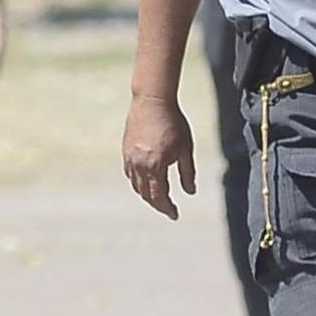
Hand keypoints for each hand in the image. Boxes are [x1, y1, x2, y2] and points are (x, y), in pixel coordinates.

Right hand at [122, 93, 195, 219]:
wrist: (153, 100)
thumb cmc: (173, 122)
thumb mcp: (186, 148)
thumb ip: (187, 172)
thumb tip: (190, 192)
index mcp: (156, 165)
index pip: (160, 196)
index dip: (168, 208)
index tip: (175, 215)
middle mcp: (140, 165)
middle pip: (146, 194)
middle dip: (158, 205)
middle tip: (168, 210)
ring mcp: (130, 158)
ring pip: (136, 185)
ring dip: (146, 195)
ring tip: (158, 198)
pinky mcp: (126, 150)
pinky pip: (129, 174)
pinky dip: (137, 183)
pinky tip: (145, 182)